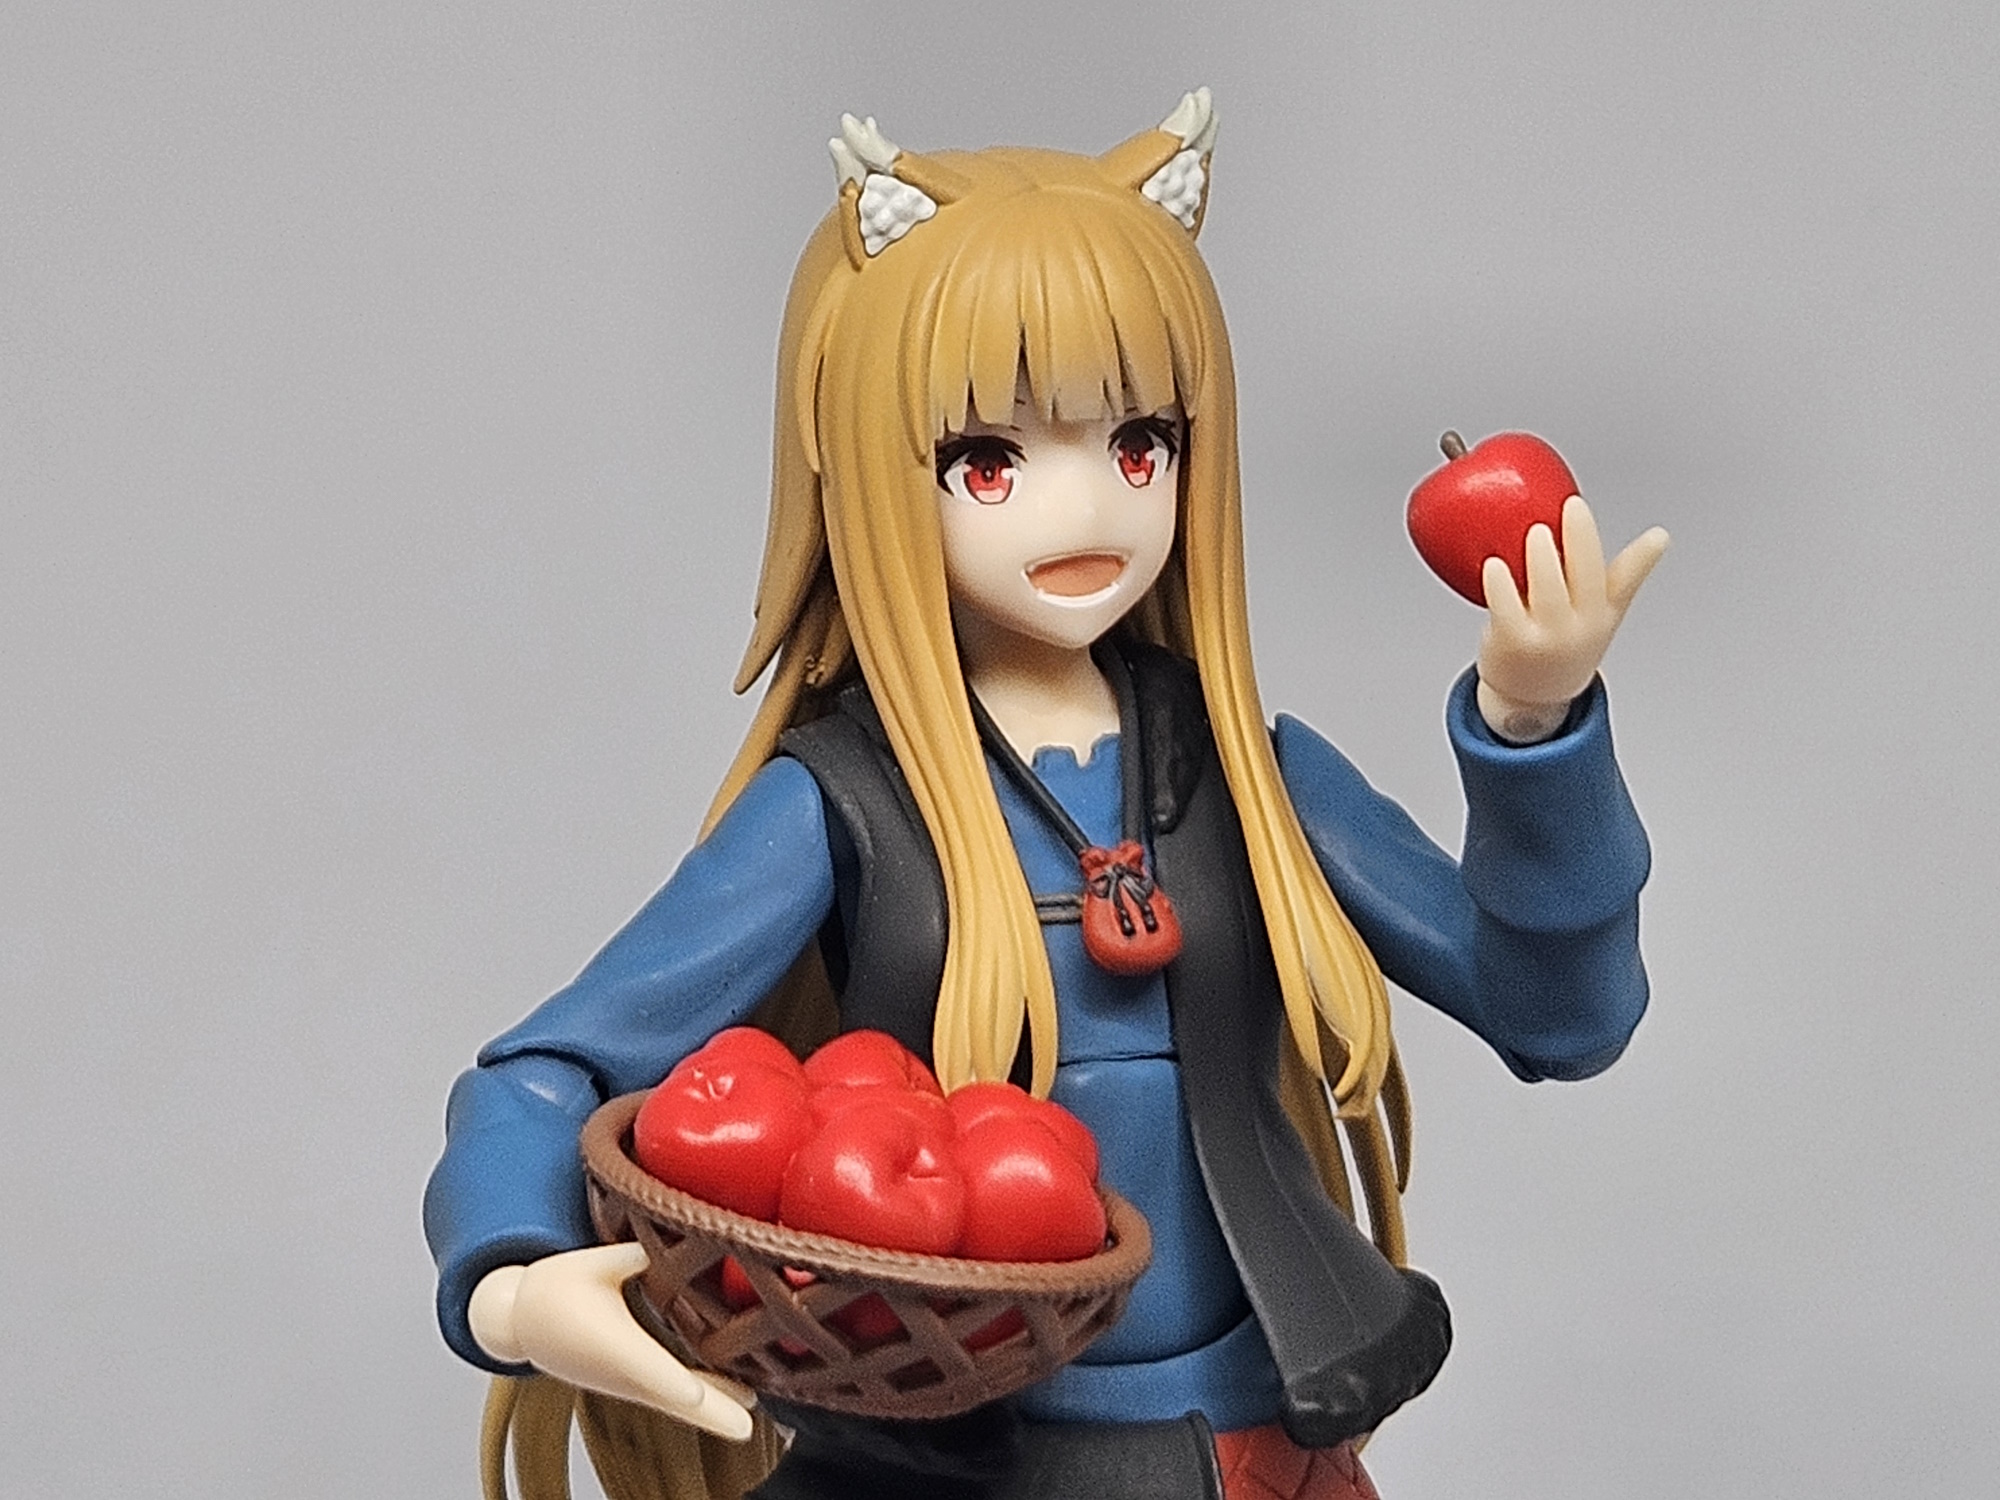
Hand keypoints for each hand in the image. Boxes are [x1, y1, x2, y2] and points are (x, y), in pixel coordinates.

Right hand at [468, 1245, 756, 1440]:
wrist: (519, 1321)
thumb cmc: (553, 1287)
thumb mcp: (591, 1261)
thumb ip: (633, 1254)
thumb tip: (674, 1238)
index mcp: (611, 1342)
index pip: (646, 1367)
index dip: (671, 1383)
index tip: (695, 1398)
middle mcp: (621, 1370)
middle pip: (670, 1396)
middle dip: (709, 1412)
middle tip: (745, 1427)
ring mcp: (626, 1381)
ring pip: (674, 1400)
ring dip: (712, 1410)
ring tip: (750, 1417)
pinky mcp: (631, 1381)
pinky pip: (670, 1393)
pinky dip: (700, 1400)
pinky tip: (731, 1400)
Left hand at [1475, 495, 1667, 743]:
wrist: (1533, 696)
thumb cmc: (1569, 643)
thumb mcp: (1605, 612)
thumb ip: (1628, 572)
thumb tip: (1661, 537)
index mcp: (1602, 612)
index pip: (1618, 574)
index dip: (1616, 545)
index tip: (1591, 509)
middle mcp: (1578, 626)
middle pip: (1583, 576)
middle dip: (1578, 540)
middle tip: (1567, 508)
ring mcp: (1546, 637)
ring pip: (1547, 591)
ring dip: (1542, 558)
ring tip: (1536, 531)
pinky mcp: (1512, 643)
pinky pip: (1506, 609)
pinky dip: (1500, 585)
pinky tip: (1494, 564)